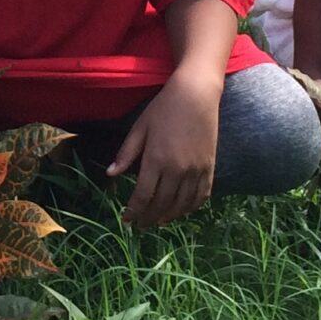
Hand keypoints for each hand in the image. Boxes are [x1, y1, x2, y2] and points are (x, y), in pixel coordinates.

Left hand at [106, 76, 220, 227]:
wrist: (196, 94)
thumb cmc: (163, 108)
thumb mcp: (140, 128)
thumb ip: (126, 153)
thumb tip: (110, 174)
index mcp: (156, 160)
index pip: (143, 195)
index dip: (134, 211)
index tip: (127, 220)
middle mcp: (177, 169)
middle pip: (162, 204)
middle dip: (149, 217)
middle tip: (141, 225)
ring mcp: (196, 170)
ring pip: (182, 204)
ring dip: (169, 216)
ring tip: (158, 221)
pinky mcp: (210, 167)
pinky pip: (202, 195)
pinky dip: (191, 207)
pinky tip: (182, 210)